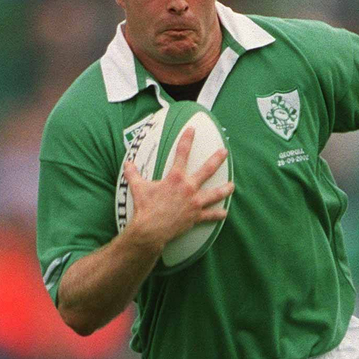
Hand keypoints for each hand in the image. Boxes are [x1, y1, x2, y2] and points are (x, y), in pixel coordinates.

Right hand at [123, 127, 233, 248]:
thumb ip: (133, 174)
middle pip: (207, 170)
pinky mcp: (196, 216)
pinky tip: (224, 212)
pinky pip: (210, 215)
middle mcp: (188, 188)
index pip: (182, 153)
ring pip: (215, 193)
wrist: (151, 229)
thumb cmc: (145, 207)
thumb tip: (127, 164)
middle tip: (224, 152)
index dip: (187, 139)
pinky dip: (218, 214)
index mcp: (175, 178)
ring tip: (232, 185)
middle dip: (217, 159)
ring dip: (225, 189)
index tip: (192, 129)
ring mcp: (194, 202)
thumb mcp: (137, 187)